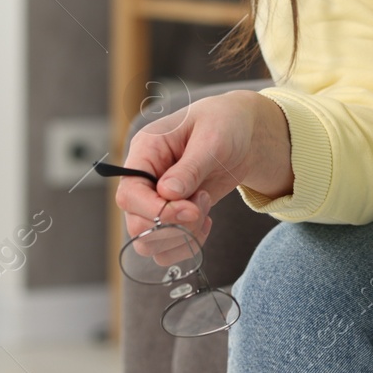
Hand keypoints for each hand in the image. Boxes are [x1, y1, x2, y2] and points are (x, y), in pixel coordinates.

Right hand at [115, 90, 292, 251]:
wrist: (243, 134)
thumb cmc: (225, 125)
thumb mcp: (212, 138)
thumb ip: (190, 167)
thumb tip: (167, 193)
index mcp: (145, 152)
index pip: (129, 194)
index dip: (156, 211)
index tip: (191, 210)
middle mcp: (144, 179)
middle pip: (136, 224)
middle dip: (175, 224)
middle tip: (204, 201)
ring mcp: (155, 200)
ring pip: (149, 242)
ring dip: (183, 235)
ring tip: (206, 206)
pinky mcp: (171, 216)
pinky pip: (167, 248)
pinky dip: (188, 244)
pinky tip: (206, 221)